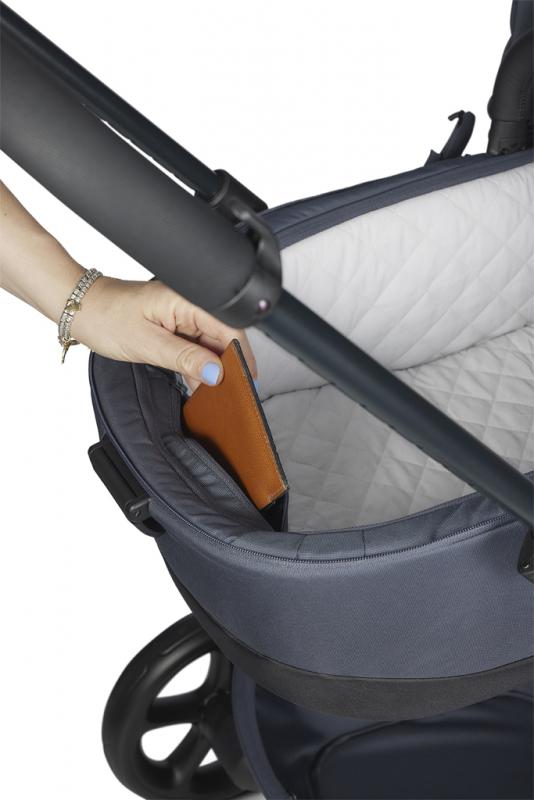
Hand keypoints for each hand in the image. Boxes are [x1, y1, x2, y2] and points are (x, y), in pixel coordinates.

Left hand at [70, 277, 256, 389]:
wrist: (80, 310)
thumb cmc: (106, 318)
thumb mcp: (148, 344)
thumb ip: (185, 359)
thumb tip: (216, 372)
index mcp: (187, 300)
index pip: (230, 328)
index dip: (242, 355)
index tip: (247, 380)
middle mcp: (188, 304)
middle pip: (223, 337)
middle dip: (228, 365)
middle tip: (231, 392)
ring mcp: (182, 314)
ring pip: (210, 344)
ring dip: (211, 368)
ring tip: (212, 391)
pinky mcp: (174, 324)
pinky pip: (195, 346)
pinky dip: (196, 365)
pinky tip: (196, 382)